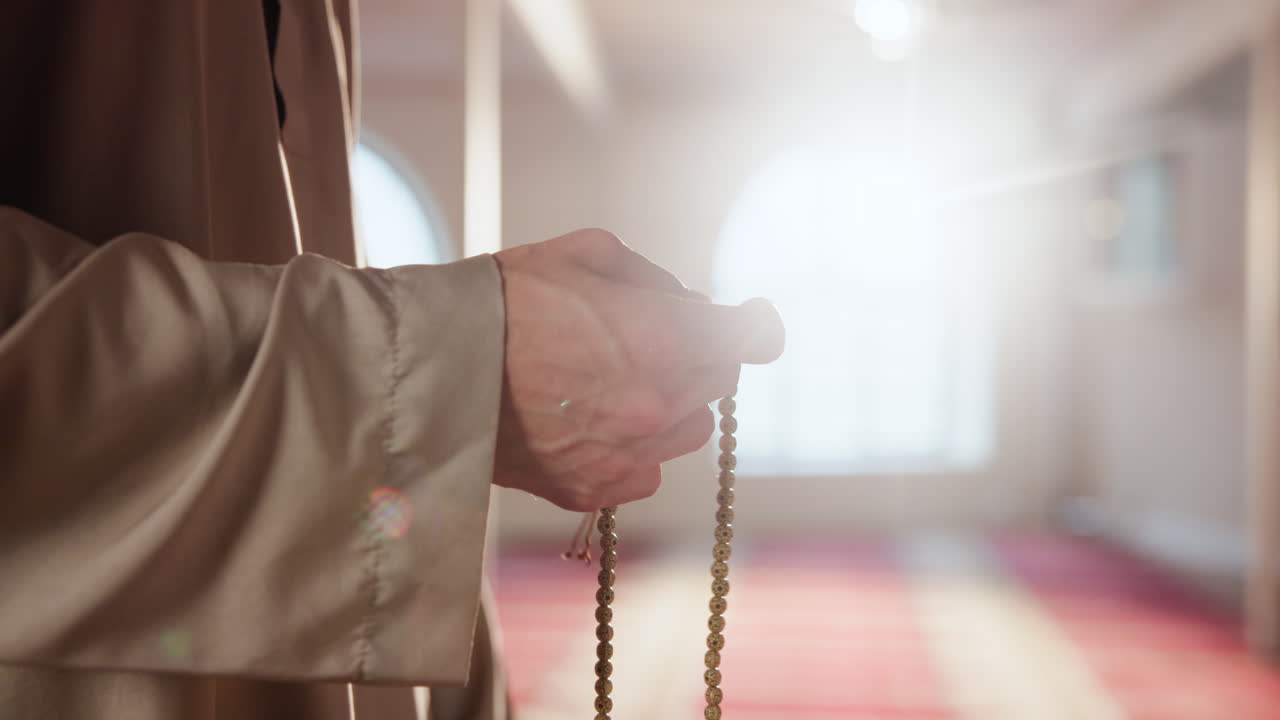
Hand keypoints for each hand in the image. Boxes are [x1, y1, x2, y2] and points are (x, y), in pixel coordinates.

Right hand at [491, 229, 783, 510]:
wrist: (431, 368)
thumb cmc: (505, 301)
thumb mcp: (586, 253)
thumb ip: (655, 280)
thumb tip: (689, 305)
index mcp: (665, 339)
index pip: (750, 337)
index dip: (752, 323)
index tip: (747, 319)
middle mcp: (658, 405)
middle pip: (719, 380)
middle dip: (700, 355)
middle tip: (653, 338)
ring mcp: (628, 454)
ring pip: (689, 430)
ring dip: (672, 404)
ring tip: (615, 383)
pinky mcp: (593, 489)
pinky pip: (644, 471)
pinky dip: (633, 448)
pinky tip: (591, 422)